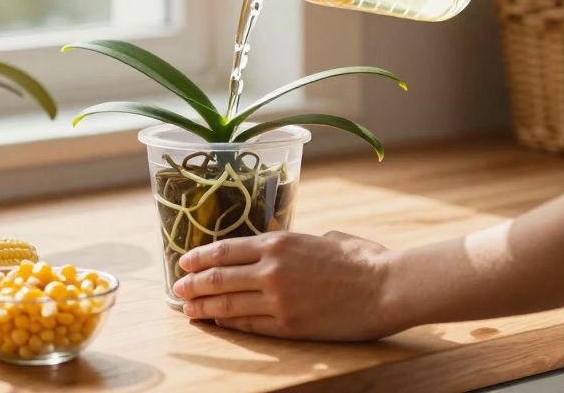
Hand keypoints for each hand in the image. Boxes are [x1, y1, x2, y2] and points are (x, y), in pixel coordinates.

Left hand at [172, 231, 402, 340]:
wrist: (387, 287)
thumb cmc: (363, 259)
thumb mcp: (324, 238)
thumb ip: (298, 243)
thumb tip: (287, 248)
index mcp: (279, 241)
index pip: (224, 249)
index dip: (199, 257)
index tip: (183, 263)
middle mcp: (271, 268)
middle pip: (218, 277)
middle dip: (193, 284)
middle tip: (177, 290)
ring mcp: (278, 299)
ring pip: (228, 303)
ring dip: (204, 306)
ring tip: (189, 310)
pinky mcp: (290, 324)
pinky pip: (250, 325)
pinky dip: (230, 323)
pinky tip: (218, 322)